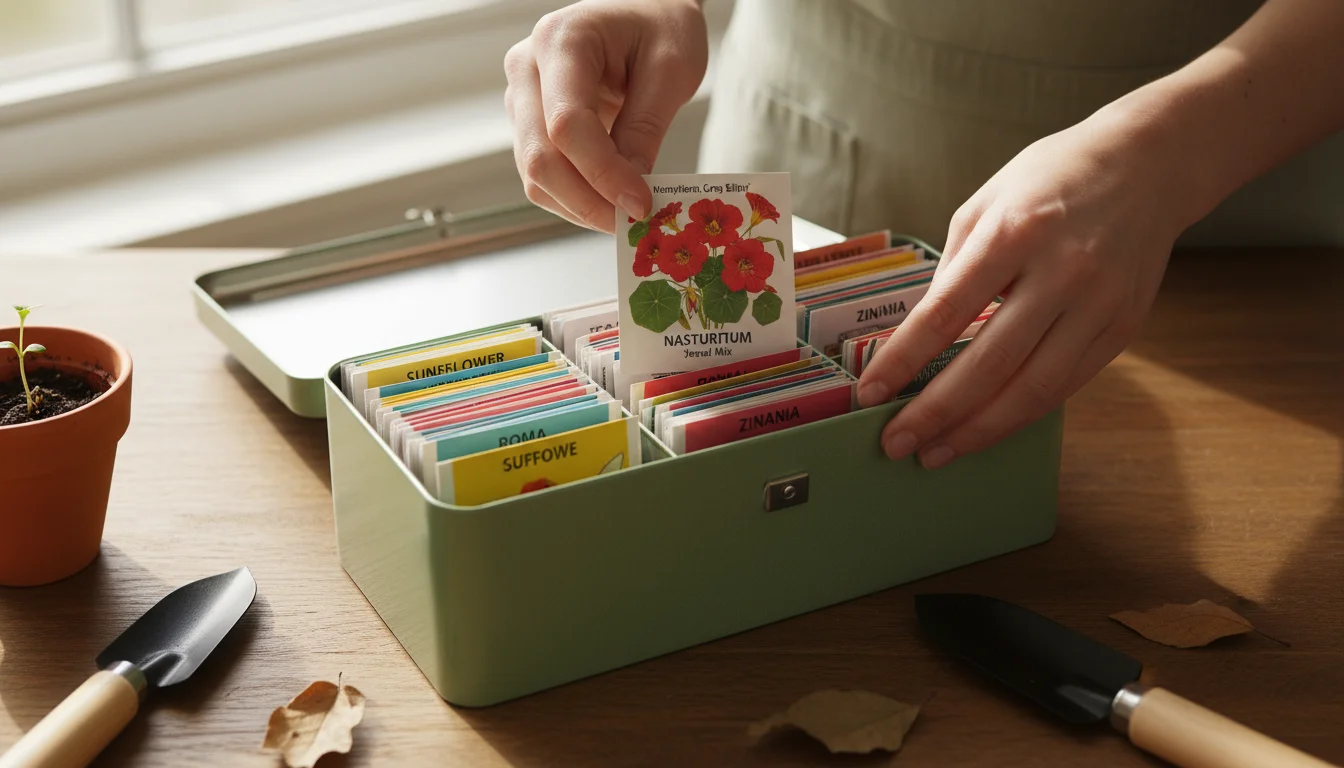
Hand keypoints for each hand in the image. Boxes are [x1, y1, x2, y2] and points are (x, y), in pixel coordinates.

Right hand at [504, 0, 708, 232]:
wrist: (644, 12)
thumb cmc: (661, 27)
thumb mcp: (672, 69)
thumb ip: (646, 128)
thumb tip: (629, 193)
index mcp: (560, 40)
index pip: (567, 124)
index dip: (602, 173)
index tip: (641, 204)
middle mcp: (527, 68)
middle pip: (540, 156)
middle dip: (588, 200)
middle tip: (633, 223)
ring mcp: (522, 98)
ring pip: (534, 175)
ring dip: (580, 206)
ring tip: (627, 214)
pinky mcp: (528, 124)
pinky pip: (542, 176)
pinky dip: (574, 199)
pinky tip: (610, 201)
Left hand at [856, 106, 1191, 467]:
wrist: (1147, 163)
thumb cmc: (1051, 179)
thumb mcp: (984, 205)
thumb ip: (952, 271)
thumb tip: (918, 338)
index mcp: (1014, 233)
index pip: (945, 313)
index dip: (903, 360)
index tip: (870, 393)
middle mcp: (1061, 272)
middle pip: (989, 364)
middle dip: (935, 413)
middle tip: (895, 443)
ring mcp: (1099, 304)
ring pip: (1033, 389)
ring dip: (978, 430)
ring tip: (936, 453)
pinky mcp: (1123, 327)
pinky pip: (1066, 386)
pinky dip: (1021, 414)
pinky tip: (986, 429)